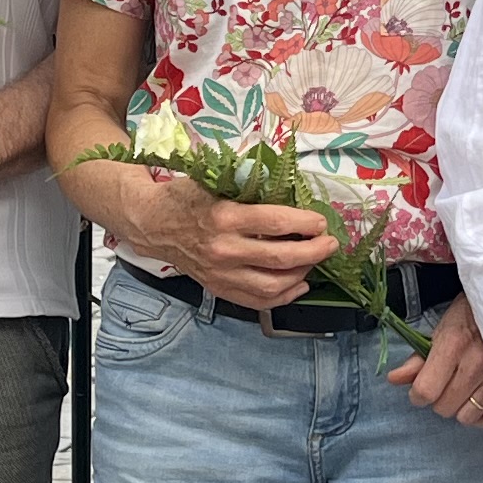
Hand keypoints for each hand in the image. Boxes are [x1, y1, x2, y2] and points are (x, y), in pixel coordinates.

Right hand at [118, 172, 334, 312]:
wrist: (153, 224)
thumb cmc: (187, 197)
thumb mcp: (216, 181)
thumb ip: (251, 186)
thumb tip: (292, 190)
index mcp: (225, 217)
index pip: (276, 222)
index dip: (306, 223)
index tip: (321, 222)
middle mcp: (224, 249)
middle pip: (281, 258)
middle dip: (314, 251)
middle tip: (330, 243)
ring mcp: (221, 274)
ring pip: (273, 285)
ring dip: (302, 274)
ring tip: (315, 261)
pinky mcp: (219, 289)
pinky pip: (258, 301)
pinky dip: (284, 296)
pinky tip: (298, 284)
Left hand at [390, 290, 482, 426]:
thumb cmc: (475, 314)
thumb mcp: (442, 328)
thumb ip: (418, 358)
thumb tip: (395, 379)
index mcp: (454, 345)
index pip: (425, 390)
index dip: (417, 394)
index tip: (420, 389)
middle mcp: (476, 364)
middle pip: (444, 407)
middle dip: (438, 400)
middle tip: (444, 385)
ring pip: (468, 417)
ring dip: (461, 408)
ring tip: (463, 392)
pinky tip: (480, 403)